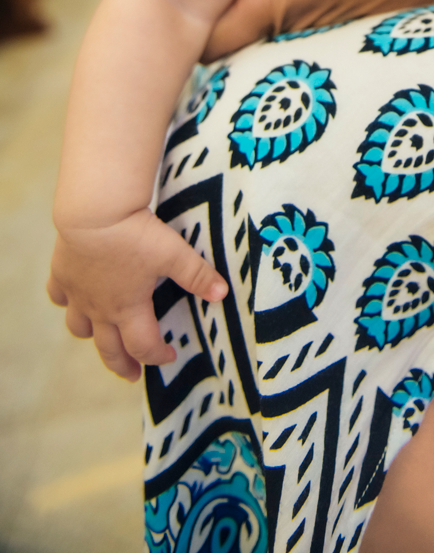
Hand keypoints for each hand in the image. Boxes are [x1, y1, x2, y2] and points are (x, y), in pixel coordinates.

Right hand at [47, 209, 227, 381]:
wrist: (94, 212)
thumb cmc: (135, 235)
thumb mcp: (173, 253)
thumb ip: (197, 275)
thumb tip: (222, 294)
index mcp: (128, 308)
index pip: (143, 345)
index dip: (157, 356)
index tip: (169, 356)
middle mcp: (99, 307)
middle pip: (108, 348)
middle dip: (122, 364)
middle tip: (131, 375)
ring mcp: (77, 292)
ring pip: (78, 327)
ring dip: (92, 336)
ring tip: (101, 337)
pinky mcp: (61, 272)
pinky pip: (58, 296)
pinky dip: (66, 302)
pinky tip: (73, 298)